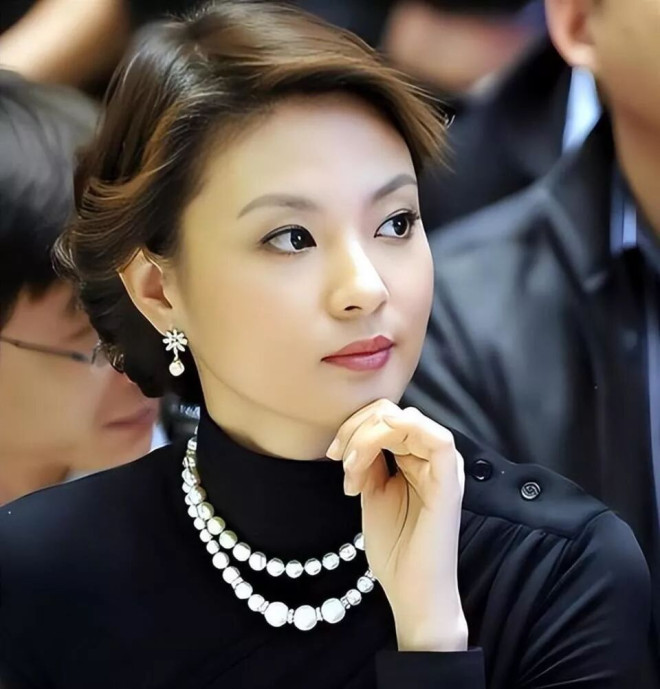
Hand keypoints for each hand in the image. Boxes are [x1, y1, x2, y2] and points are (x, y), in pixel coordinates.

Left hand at [326, 399, 467, 651]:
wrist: (410, 590)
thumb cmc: (395, 545)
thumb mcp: (372, 491)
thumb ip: (369, 459)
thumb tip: (356, 435)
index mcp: (416, 456)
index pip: (387, 416)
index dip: (355, 425)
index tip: (333, 453)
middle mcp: (432, 455)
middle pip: (392, 413)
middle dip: (355, 430)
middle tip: (339, 461)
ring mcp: (444, 467)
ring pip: (405, 419)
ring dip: (367, 438)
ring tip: (352, 473)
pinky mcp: (450, 482)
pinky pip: (438, 440)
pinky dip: (398, 435)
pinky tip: (371, 455)